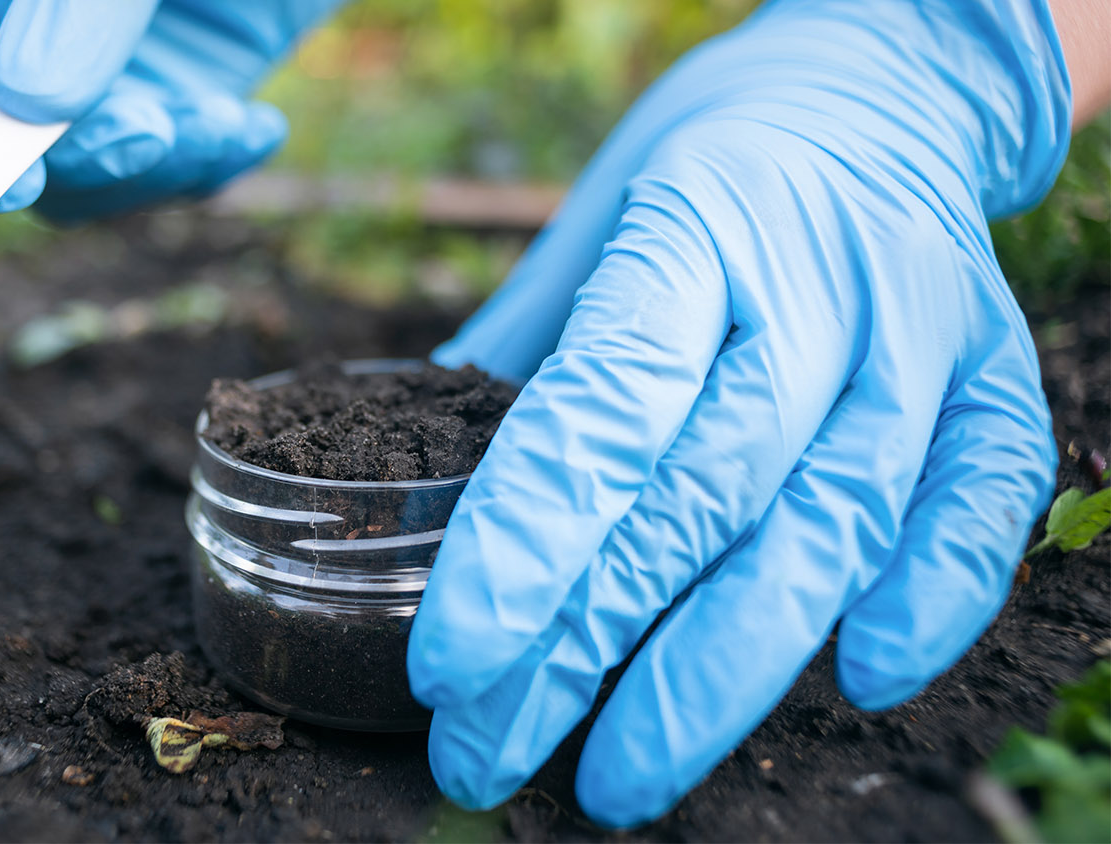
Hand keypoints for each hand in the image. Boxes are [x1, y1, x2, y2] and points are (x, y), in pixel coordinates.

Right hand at [0, 0, 341, 217]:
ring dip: (157, 168)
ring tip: (224, 120)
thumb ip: (77, 7)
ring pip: (83, 175)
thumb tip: (27, 104)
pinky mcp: (171, 98)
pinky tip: (255, 129)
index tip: (12, 182)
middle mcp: (19, 28)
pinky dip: (208, 165)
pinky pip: (165, 171)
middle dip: (79, 156)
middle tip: (150, 134)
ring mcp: (97, 69)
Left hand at [410, 0, 1070, 826]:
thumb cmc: (708, 163)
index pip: (604, 405)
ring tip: (619, 779)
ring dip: (723, 675)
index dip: (524, 544)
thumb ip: (528, 348)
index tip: (450, 664)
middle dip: (587, 646)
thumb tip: (418, 479)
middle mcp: (818, 285)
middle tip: (486, 750)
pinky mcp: (999, 373)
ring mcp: (922, 335)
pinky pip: (983, 498)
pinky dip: (935, 597)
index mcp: (694, 227)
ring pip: (831, 526)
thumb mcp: (598, 219)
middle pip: (700, 496)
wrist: (882, 84)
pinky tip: (858, 682)